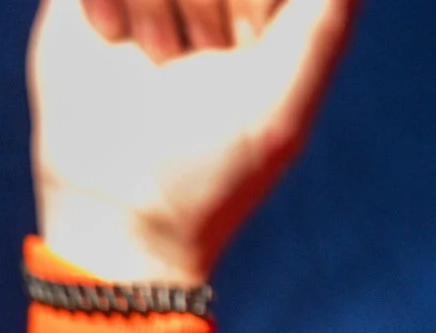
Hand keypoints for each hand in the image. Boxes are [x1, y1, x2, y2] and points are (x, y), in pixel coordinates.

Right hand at [30, 0, 357, 285]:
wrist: (117, 210)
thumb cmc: (211, 172)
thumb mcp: (282, 104)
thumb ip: (324, 24)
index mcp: (266, 18)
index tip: (244, 43)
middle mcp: (210, 0)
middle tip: (198, 55)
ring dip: (157, 0)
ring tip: (158, 60)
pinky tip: (111, 39)